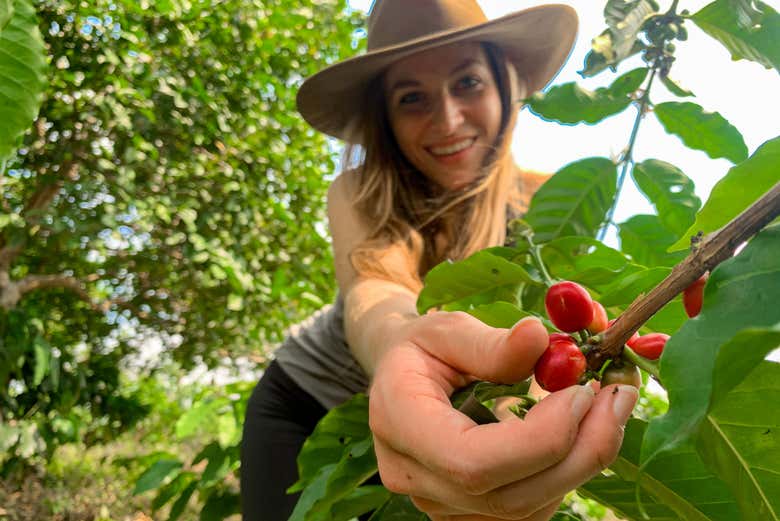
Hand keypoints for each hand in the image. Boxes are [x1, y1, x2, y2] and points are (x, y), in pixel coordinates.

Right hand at [369, 311, 637, 520]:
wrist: (401, 379)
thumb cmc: (423, 349)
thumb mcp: (446, 330)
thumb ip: (490, 343)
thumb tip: (539, 339)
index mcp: (398, 424)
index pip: (471, 461)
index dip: (540, 437)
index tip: (584, 391)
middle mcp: (414, 478)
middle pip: (510, 494)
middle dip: (580, 450)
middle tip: (620, 396)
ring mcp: (440, 504)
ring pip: (528, 507)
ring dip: (583, 459)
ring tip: (607, 405)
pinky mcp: (469, 513)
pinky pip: (531, 507)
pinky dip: (566, 471)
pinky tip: (580, 430)